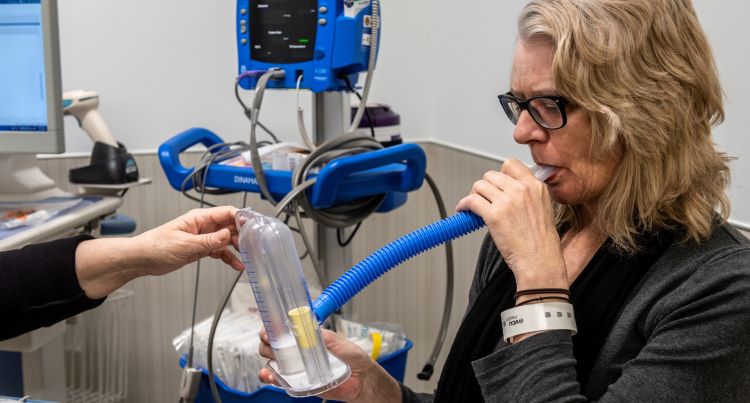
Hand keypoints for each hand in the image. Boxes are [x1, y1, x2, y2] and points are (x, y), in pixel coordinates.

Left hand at [76, 206, 242, 298]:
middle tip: (255, 244)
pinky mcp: (202, 248)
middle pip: (231, 225)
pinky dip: (229, 257)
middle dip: (244, 234)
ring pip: (228, 239)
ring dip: (238, 247)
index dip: (241, 218)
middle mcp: (204, 225)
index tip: (252, 227)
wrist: (142, 259)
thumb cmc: (155, 246)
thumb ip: (208, 241)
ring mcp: (204, 237)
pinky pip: (220, 251)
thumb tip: (227, 235)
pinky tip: (236, 264)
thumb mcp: (184, 244)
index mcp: (199, 218)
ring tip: (248, 256)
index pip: (226, 213)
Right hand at [258, 328, 400, 402]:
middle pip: (275, 345)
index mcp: (310, 339)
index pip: (287, 331)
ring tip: (269, 362)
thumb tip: (312, 331)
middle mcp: (301, 352)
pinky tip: (269, 376)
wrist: (363, 382)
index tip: (270, 328)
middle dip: (267, 343)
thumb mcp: (342, 344)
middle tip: (268, 342)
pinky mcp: (300, 383)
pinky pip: (282, 381)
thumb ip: (327, 338)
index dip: (275, 328)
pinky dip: (271, 378)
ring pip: (274, 362)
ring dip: (266, 360)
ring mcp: (299, 368)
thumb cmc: (356, 360)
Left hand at [456, 159, 566, 288]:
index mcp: (535, 186)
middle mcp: (521, 190)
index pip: (510, 164)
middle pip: (491, 175)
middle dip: (485, 186)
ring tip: (475, 206)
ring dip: (474, 195)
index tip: (496, 184)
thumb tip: (507, 189)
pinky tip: (464, 210)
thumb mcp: (544, 208)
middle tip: (484, 198)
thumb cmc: (541, 241)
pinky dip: (464, 204)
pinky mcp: (494, 215)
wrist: (540, 260)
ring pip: (479, 185)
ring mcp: (507, 201)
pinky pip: (471, 201)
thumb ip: (528, 194)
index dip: (500, 174)